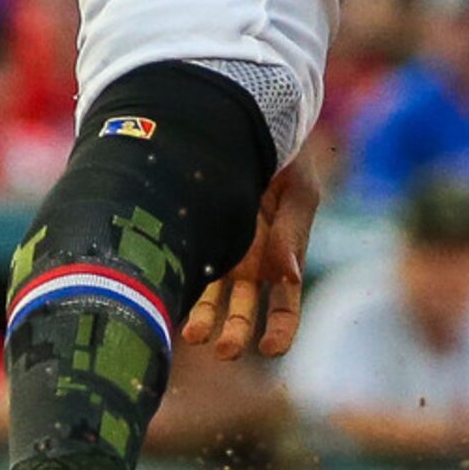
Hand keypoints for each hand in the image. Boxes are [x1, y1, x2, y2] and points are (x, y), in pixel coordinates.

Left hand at [184, 145, 321, 357]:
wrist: (247, 118)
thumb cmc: (285, 155)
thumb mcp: (299, 190)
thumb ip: (294, 232)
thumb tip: (291, 276)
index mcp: (286, 253)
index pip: (287, 303)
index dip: (282, 329)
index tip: (270, 350)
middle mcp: (254, 259)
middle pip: (247, 308)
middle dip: (238, 332)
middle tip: (224, 351)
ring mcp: (224, 248)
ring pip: (213, 297)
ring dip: (205, 319)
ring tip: (193, 336)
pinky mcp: (196, 234)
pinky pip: (187, 269)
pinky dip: (180, 290)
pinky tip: (169, 303)